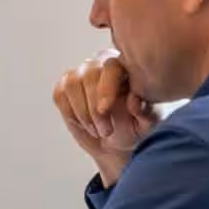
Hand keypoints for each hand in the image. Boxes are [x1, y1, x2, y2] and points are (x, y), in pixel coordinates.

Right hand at [52, 50, 157, 186]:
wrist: (116, 143)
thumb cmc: (135, 128)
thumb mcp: (147, 124)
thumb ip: (145, 112)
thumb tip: (134, 100)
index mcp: (126, 67)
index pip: (111, 67)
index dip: (106, 87)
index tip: (104, 109)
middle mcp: (101, 64)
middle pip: (89, 75)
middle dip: (93, 107)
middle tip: (105, 131)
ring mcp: (80, 74)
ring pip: (72, 84)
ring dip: (82, 113)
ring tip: (96, 130)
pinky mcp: (64, 86)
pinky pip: (60, 95)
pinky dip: (71, 114)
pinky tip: (84, 124)